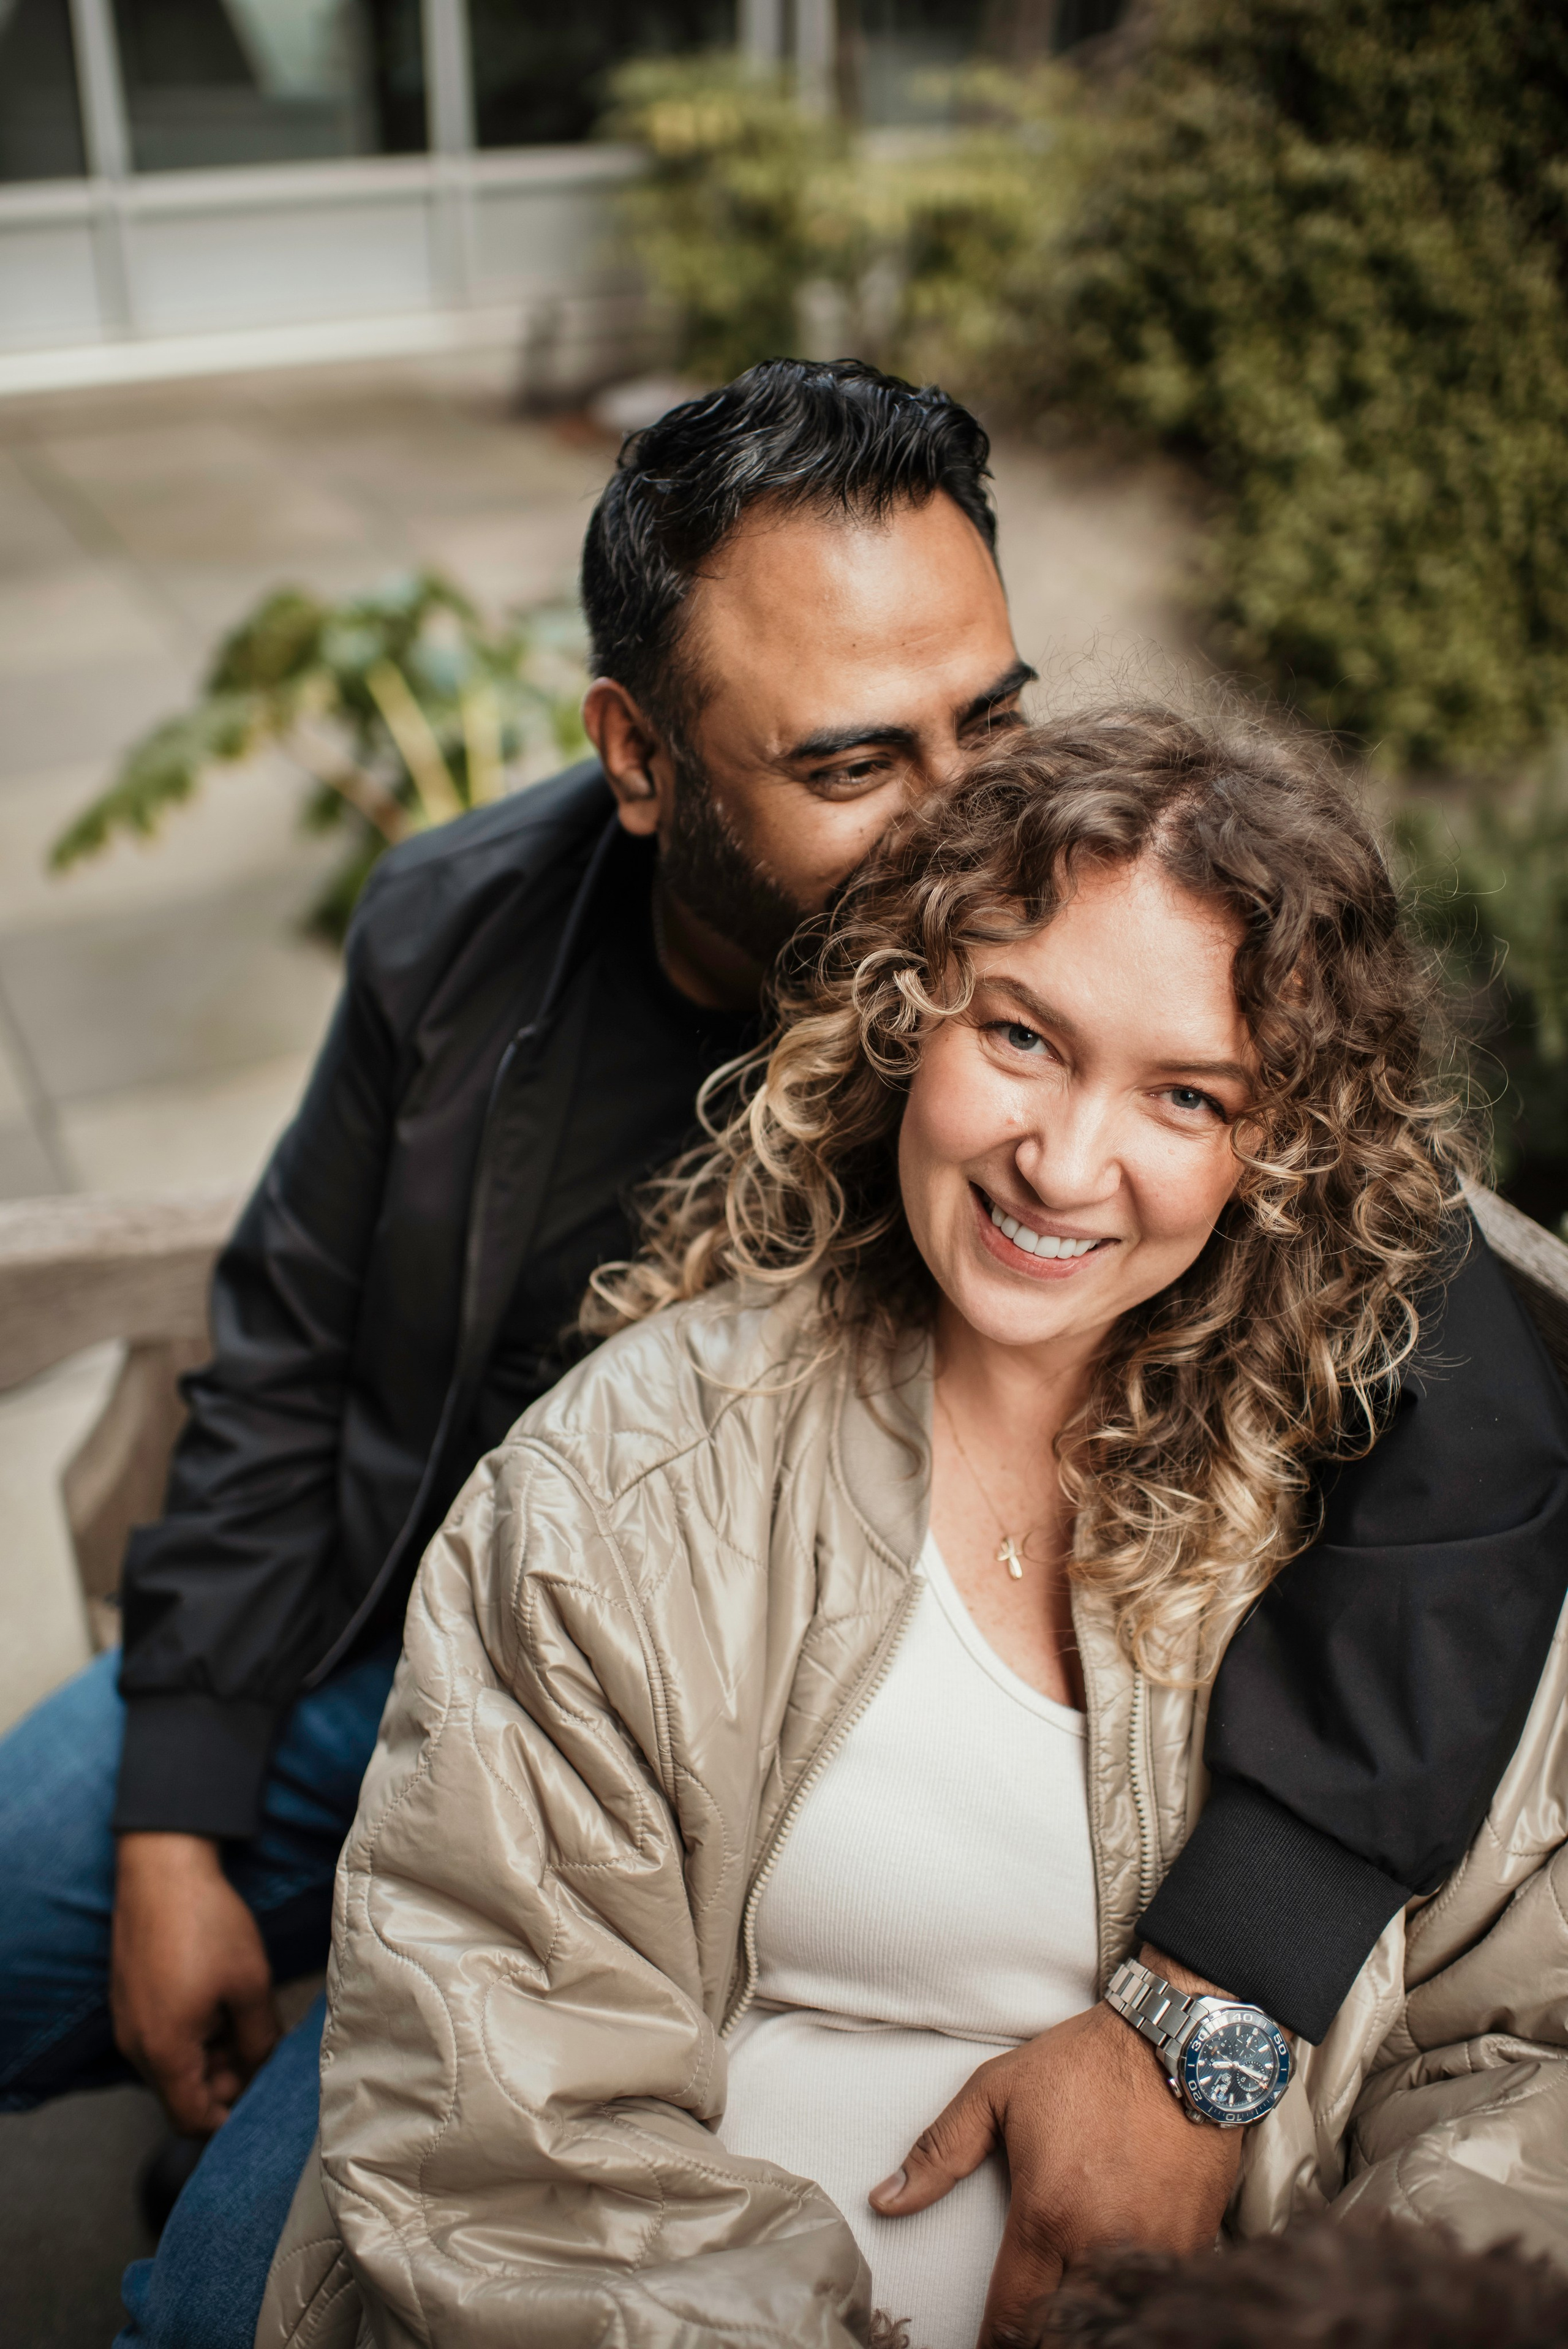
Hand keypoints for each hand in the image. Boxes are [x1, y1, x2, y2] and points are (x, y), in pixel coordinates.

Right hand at [112, 1833, 280, 2134]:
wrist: (162, 1867)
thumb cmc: (205, 1923)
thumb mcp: (249, 1985)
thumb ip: (259, 2040)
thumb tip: (262, 2070)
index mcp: (163, 2052)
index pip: (191, 2120)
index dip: (229, 2117)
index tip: (259, 2094)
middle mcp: (135, 2046)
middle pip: (181, 2093)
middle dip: (223, 2080)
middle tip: (259, 2045)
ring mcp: (127, 2022)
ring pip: (172, 2064)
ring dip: (209, 2053)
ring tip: (241, 2013)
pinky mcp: (127, 1999)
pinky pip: (159, 2036)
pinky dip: (190, 2031)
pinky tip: (217, 1997)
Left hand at [868, 1948, 1242, 2347]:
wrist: (1179, 2043)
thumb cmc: (1083, 2064)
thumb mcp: (995, 2092)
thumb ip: (939, 2153)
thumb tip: (884, 2201)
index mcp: (1048, 2216)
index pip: (1014, 2319)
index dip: (994, 2343)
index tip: (987, 2345)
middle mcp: (1102, 2244)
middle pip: (1065, 2331)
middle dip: (1042, 2335)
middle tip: (1027, 2320)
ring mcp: (1156, 2248)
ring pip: (1114, 2317)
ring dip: (1088, 2313)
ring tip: (1069, 2297)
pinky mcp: (1196, 2241)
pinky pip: (1160, 2288)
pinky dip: (1136, 2291)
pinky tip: (1118, 2275)